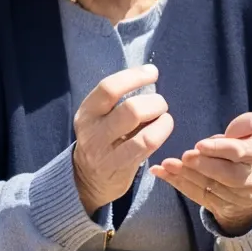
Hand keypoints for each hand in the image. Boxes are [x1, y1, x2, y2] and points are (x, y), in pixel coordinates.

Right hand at [73, 65, 173, 214]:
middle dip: (154, 102)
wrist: (88, 178)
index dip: (134, 76)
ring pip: (143, 133)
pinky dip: (161, 132)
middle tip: (161, 103)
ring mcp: (105, 153)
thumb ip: (119, 100)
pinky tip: (163, 128)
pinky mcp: (119, 168)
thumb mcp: (100, 117)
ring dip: (161, 119)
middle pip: (130, 109)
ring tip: (164, 116)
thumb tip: (149, 79)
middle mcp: (92, 131)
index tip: (152, 72)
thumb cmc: (102, 138)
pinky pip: (147, 147)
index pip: (109, 88)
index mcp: (87, 111)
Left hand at [150, 112, 251, 233]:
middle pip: (230, 175)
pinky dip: (178, 183)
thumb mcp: (241, 137)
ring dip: (187, 175)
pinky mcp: (220, 207)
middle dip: (205, 165)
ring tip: (168, 164)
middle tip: (185, 156)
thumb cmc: (235, 153)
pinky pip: (197, 195)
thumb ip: (242, 127)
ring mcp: (238, 198)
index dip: (221, 148)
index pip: (243, 152)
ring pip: (212, 187)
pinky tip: (162, 172)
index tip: (200, 144)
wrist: (241, 188)